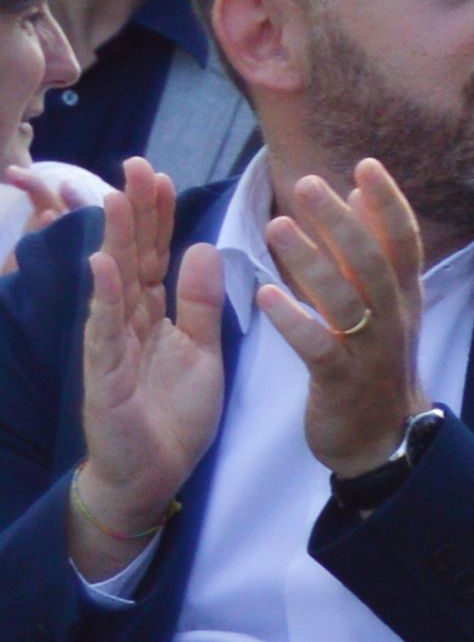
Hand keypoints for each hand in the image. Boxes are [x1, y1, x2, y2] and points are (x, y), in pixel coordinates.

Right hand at [67, 162, 221, 572]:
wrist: (152, 476)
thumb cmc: (172, 414)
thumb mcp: (201, 351)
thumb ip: (201, 303)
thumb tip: (204, 247)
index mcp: (151, 317)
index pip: (151, 257)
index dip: (155, 218)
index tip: (157, 175)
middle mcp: (125, 325)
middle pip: (128, 260)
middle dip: (132, 214)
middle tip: (135, 166)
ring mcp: (110, 349)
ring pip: (112, 287)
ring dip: (113, 242)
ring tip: (114, 200)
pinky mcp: (104, 379)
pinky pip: (104, 333)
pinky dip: (103, 299)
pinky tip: (102, 267)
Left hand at [251, 164, 435, 483]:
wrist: (381, 437)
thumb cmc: (374, 364)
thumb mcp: (384, 307)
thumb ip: (371, 255)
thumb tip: (360, 196)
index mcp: (404, 296)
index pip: (403, 240)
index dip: (388, 202)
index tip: (365, 164)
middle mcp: (394, 317)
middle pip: (372, 261)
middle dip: (341, 221)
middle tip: (307, 184)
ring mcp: (370, 350)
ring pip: (344, 299)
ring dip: (311, 261)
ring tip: (277, 226)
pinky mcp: (342, 380)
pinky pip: (318, 346)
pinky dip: (294, 319)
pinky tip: (265, 294)